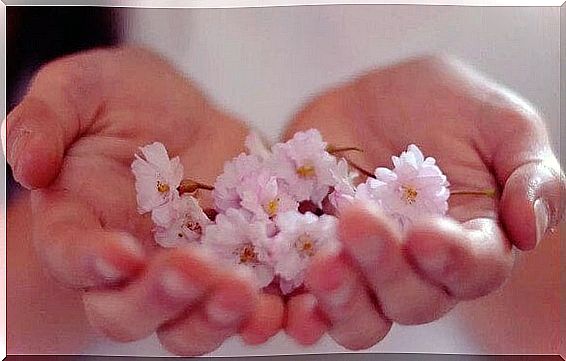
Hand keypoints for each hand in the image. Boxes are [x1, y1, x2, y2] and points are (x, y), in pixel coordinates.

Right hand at [6, 46, 282, 354]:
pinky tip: (291, 301)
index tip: (121, 253)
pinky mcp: (234, 265)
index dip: (92, 263)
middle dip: (162, 300)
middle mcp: (129, 264)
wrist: (182, 115)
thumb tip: (26, 163)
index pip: (75, 256)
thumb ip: (45, 119)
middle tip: (198, 270)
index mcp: (80, 225)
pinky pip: (249, 303)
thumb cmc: (123, 99)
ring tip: (249, 294)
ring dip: (217, 319)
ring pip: (190, 324)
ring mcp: (184, 271)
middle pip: (131, 312)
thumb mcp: (81, 89)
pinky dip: (268, 311)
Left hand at [282, 56, 564, 348]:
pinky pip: (305, 297)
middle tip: (358, 221)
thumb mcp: (499, 122)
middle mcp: (418, 269)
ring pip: (360, 315)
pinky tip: (284, 296)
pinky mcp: (315, 257)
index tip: (426, 234)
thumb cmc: (446, 107)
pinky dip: (295, 305)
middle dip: (385, 269)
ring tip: (321, 263)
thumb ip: (528, 171)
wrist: (374, 98)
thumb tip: (529, 228)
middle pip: (410, 300)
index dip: (453, 262)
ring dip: (340, 300)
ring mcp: (364, 269)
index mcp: (470, 242)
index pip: (472, 271)